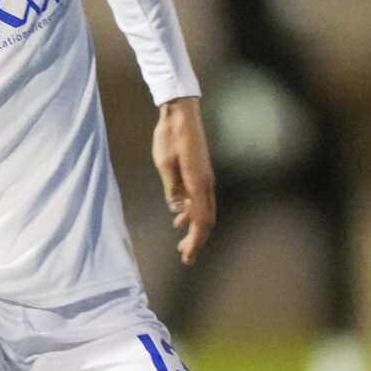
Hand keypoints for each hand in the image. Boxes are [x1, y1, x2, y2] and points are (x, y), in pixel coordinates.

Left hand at [154, 96, 216, 263]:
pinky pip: (200, 200)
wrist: (182, 113)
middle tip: (185, 257)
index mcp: (197, 182)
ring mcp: (205, 178)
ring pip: (204, 211)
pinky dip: (192, 213)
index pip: (201, 219)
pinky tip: (179, 219)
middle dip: (197, 240)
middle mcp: (205, 182)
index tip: (187, 256)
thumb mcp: (164, 163)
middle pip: (206, 219)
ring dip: (194, 229)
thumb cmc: (170, 135)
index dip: (195, 240)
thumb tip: (177, 210)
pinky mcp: (200, 173)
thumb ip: (171, 188)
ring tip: (182, 244)